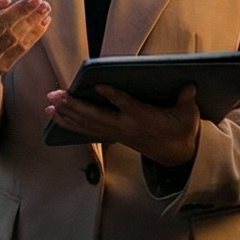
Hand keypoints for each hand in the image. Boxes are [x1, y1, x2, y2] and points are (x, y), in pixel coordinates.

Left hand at [42, 83, 201, 169]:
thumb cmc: (182, 130)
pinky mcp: (115, 136)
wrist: (178, 155)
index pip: (127, 105)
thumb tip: (189, 86)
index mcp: (144, 118)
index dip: (113, 95)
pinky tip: (56, 117)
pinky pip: (88, 130)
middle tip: (56, 95)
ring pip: (89, 124)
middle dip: (75, 106)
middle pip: (97, 116)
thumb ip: (186, 101)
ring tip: (50, 105)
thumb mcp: (188, 116)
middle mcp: (127, 127)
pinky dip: (71, 123)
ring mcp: (119, 133)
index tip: (98, 85)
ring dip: (68, 115)